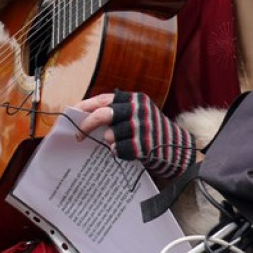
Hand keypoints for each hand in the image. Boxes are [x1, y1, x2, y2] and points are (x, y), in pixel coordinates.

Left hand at [75, 90, 195, 179]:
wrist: (179, 149)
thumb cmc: (152, 131)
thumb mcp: (139, 113)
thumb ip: (118, 111)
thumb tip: (86, 115)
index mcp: (135, 99)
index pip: (103, 99)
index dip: (85, 106)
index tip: (73, 113)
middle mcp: (139, 110)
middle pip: (103, 115)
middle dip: (87, 125)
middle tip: (78, 135)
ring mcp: (142, 128)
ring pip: (111, 135)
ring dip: (110, 142)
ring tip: (118, 143)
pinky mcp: (144, 145)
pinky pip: (119, 151)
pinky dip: (118, 153)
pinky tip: (128, 151)